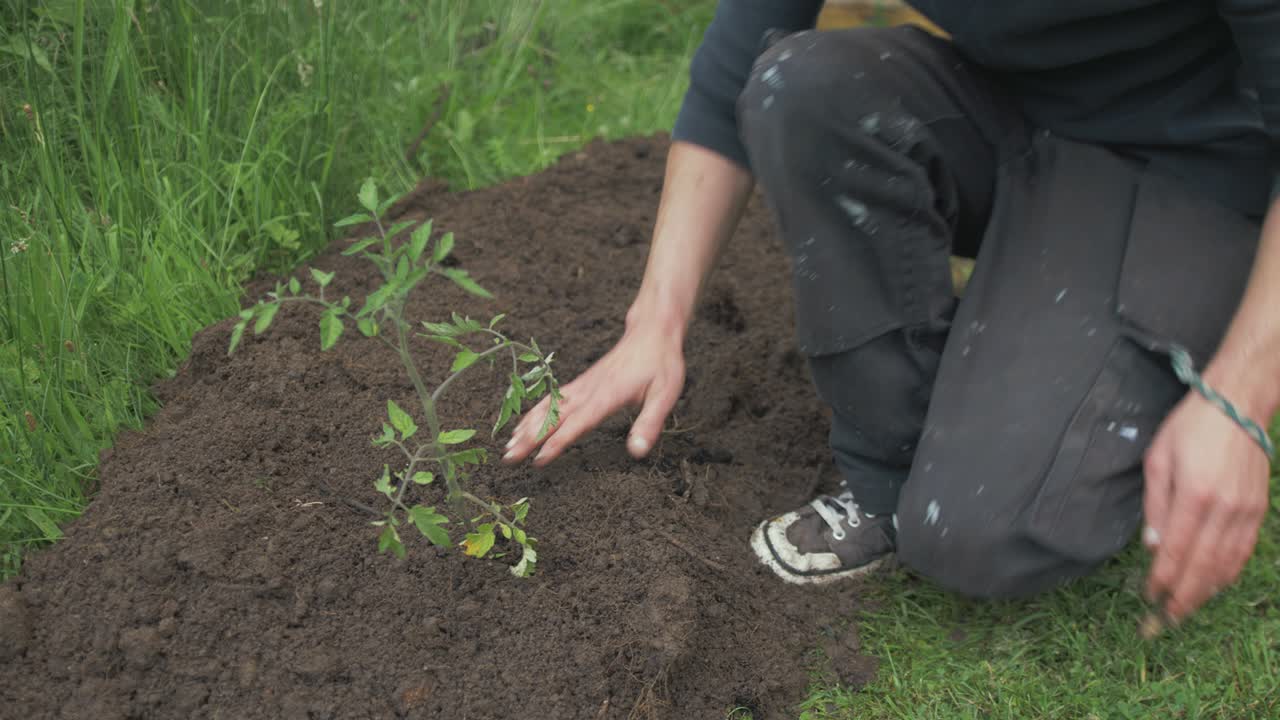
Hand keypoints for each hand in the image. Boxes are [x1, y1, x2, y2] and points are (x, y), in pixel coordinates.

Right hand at [501, 313, 685, 467]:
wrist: (652, 333)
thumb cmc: (660, 365)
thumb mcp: (665, 395)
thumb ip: (649, 424)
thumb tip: (637, 452)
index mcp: (606, 397)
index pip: (576, 424)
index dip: (556, 442)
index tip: (538, 460)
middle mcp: (588, 390)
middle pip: (552, 417)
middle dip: (529, 438)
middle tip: (508, 457)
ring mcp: (582, 385)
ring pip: (547, 407)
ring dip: (526, 426)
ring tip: (508, 445)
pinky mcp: (581, 382)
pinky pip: (552, 399)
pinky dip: (534, 412)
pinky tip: (524, 423)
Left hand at [1143, 391, 1270, 622]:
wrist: (1238, 406)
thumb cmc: (1190, 427)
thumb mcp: (1158, 459)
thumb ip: (1155, 505)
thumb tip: (1152, 546)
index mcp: (1195, 495)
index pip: (1175, 550)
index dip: (1162, 579)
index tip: (1149, 596)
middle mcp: (1225, 508)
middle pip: (1202, 565)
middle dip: (1183, 596)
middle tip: (1166, 618)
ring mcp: (1246, 511)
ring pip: (1226, 563)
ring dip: (1205, 590)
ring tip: (1186, 607)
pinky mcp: (1259, 510)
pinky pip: (1244, 551)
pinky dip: (1228, 572)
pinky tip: (1214, 584)